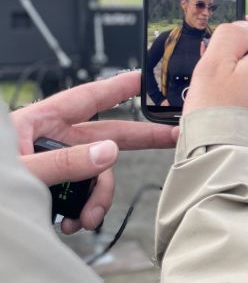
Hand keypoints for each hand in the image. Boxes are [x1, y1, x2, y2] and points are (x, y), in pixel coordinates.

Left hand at [10, 71, 179, 232]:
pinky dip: (82, 211)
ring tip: (84, 221)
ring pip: (96, 175)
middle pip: (107, 135)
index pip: (89, 95)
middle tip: (172, 138)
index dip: (121, 85)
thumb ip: (64, 161)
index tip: (149, 77)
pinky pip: (81, 195)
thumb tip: (107, 153)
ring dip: (97, 200)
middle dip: (139, 141)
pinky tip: (72, 224)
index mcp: (40, 120)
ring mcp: (54, 163)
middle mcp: (52, 138)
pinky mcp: (53, 187)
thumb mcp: (20, 170)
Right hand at [183, 16, 247, 131]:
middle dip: (241, 59)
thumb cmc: (219, 116)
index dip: (243, 26)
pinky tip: (232, 117)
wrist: (232, 166)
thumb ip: (230, 36)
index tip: (226, 33)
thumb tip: (242, 26)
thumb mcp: (213, 64)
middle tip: (213, 71)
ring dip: (246, 84)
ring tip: (219, 100)